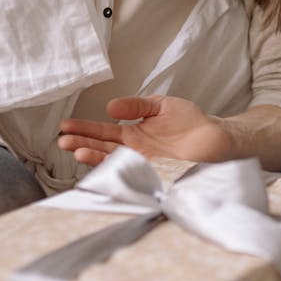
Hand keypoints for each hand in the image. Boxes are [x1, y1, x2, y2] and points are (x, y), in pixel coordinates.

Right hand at [57, 95, 234, 166]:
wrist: (217, 138)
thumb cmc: (191, 121)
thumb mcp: (161, 105)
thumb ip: (136, 106)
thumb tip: (110, 106)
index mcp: (134, 134)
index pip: (103, 131)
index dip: (84, 129)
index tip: (64, 126)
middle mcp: (135, 151)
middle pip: (103, 149)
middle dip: (81, 144)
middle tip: (63, 142)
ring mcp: (144, 164)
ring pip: (114, 162)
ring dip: (95, 158)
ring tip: (78, 153)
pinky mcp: (157, 174)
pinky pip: (134, 174)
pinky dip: (120, 172)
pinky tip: (107, 167)